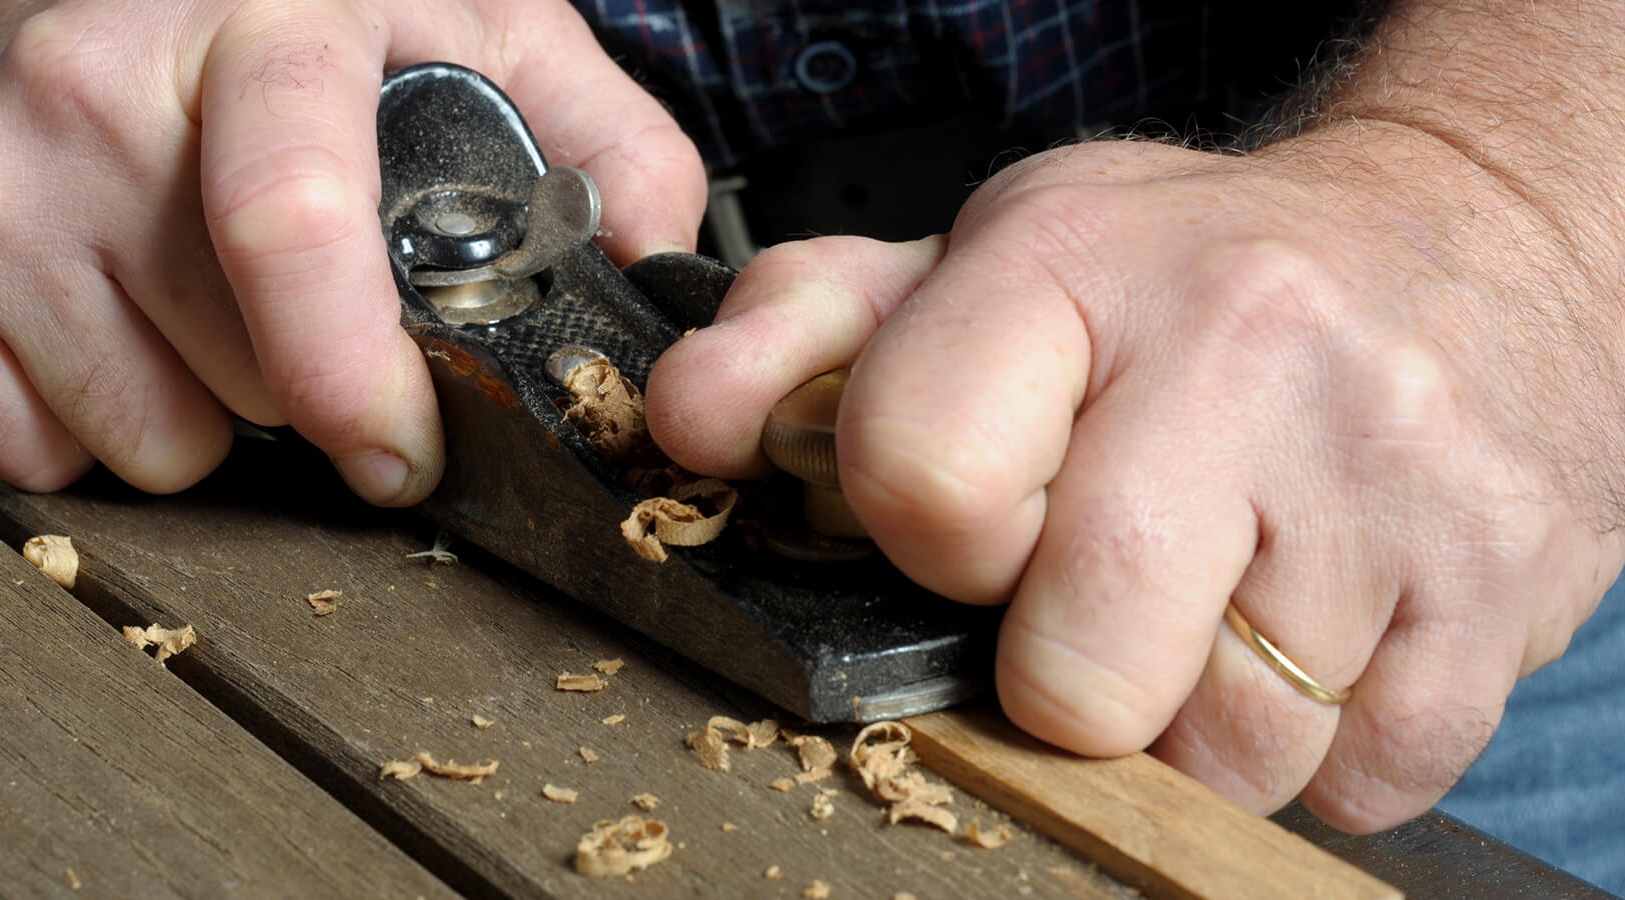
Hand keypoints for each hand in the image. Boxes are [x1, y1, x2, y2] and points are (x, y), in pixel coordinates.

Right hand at [0, 0, 703, 500]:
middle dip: (308, 386)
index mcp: (260, 26)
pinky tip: (113, 327)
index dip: (357, 373)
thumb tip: (662, 268)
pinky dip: (99, 429)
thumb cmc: (262, 30)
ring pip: (155, 440)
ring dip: (207, 412)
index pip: (293, 222)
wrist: (23, 1)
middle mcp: (93, 92)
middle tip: (298, 307)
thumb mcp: (464, 27)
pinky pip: (44, 458)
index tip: (401, 447)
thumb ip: (597, 135)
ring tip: (195, 302)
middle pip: (250, 374)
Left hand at [648, 126, 1622, 829]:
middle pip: (1074, 681)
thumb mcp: (995, 256)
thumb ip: (809, 337)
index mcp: (1074, 265)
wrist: (1474, 243)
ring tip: (1224, 595)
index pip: (922, 487)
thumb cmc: (1198, 271)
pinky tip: (1321, 624)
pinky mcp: (1502, 587)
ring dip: (1196, 716)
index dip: (935, 542)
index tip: (985, 520)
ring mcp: (1389, 480)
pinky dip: (1325, 744)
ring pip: (1224, 758)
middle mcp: (1245, 356)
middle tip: (1108, 580)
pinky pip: (1361, 786)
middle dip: (1065, 669)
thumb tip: (686, 425)